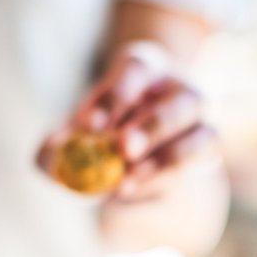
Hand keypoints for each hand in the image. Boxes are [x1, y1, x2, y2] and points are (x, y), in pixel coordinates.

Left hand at [36, 42, 217, 195]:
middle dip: (152, 127)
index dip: (115, 95)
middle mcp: (180, 88)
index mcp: (144, 68)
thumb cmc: (102, 130)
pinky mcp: (206, 149)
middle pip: (183, 99)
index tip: (90, 126)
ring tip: (125, 183)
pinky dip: (167, 179)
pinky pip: (200, 165)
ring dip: (167, 160)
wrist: (136, 152)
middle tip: (122, 150)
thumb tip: (50, 160)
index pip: (137, 68)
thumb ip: (55, 147)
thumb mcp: (73, 133)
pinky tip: (134, 189)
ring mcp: (200, 120)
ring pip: (203, 135)